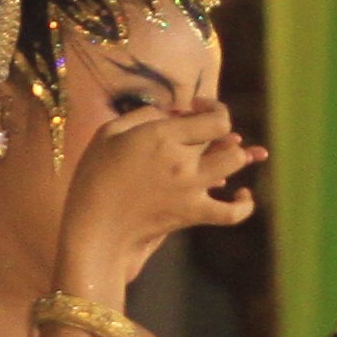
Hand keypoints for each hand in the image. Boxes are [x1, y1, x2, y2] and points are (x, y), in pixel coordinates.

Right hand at [51, 102, 261, 296]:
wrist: (93, 228)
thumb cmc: (93, 177)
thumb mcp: (108, 133)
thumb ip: (143, 115)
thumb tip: (172, 113)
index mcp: (162, 136)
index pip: (214, 117)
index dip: (212, 107)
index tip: (196, 109)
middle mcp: (183, 160)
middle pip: (224, 136)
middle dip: (218, 131)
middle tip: (201, 135)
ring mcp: (192, 188)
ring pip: (234, 163)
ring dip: (234, 157)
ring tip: (220, 157)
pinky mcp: (193, 215)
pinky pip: (232, 212)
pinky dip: (243, 204)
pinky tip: (242, 194)